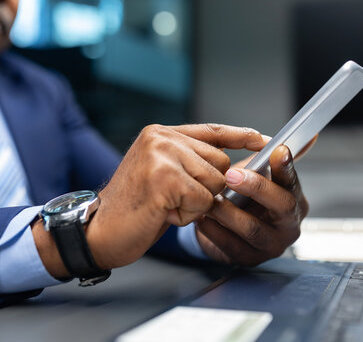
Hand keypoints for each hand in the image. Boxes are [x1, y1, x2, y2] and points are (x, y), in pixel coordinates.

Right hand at [85, 124, 269, 270]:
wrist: (100, 231)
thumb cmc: (133, 207)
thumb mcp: (161, 173)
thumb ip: (189, 162)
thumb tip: (230, 166)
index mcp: (160, 134)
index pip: (211, 131)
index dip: (240, 135)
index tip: (263, 139)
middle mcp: (161, 138)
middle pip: (220, 162)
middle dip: (207, 188)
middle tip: (174, 199)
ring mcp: (162, 156)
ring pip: (215, 182)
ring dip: (197, 203)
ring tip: (166, 205)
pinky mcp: (164, 179)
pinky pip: (203, 201)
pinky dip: (188, 215)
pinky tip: (164, 213)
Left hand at [194, 144, 308, 265]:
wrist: (227, 231)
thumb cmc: (245, 198)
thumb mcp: (259, 176)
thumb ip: (274, 157)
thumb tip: (309, 135)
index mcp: (294, 200)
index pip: (294, 181)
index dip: (286, 167)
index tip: (277, 150)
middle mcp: (289, 224)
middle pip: (282, 206)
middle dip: (257, 188)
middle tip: (231, 175)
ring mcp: (271, 245)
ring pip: (253, 229)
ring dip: (229, 212)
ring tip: (211, 199)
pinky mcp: (249, 260)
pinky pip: (232, 246)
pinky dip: (215, 231)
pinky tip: (202, 218)